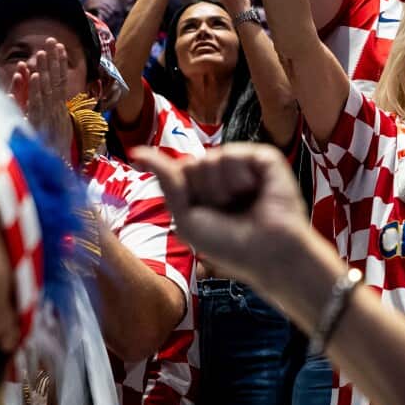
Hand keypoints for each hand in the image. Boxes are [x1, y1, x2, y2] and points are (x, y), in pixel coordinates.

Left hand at [8, 38, 75, 158]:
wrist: (57, 175)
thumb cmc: (51, 154)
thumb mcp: (52, 131)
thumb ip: (47, 113)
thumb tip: (43, 100)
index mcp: (59, 111)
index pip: (61, 82)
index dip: (59, 64)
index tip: (58, 46)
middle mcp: (57, 112)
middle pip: (56, 82)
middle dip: (53, 61)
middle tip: (51, 40)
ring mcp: (50, 118)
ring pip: (47, 90)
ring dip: (45, 70)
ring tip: (41, 53)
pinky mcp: (41, 127)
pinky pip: (38, 104)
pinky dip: (36, 90)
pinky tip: (34, 76)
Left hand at [131, 143, 309, 286]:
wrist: (268, 253)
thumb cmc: (229, 245)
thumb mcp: (186, 215)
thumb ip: (166, 179)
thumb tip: (136, 151)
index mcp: (207, 189)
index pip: (181, 171)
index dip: (190, 195)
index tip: (208, 216)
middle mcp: (226, 175)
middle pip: (193, 164)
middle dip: (205, 192)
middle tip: (228, 212)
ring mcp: (245, 165)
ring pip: (211, 158)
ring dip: (223, 188)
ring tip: (244, 204)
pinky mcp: (264, 158)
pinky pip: (234, 154)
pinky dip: (239, 178)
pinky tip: (255, 192)